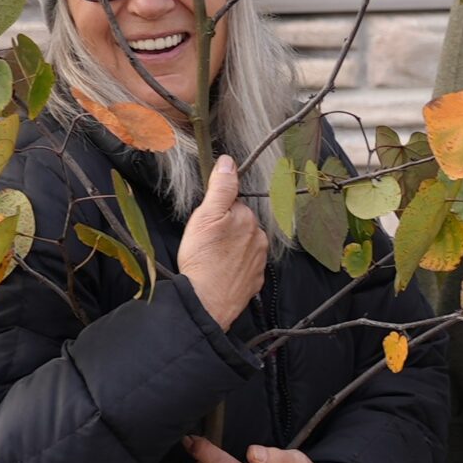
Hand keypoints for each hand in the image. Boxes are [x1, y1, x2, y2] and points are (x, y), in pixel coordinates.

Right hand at [178, 157, 265, 329]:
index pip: (233, 206)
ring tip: (212, 259)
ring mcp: (259, 261)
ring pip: (243, 246)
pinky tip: (220, 271)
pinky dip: (234, 267)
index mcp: (248, 219)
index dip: (217, 212)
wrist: (206, 300)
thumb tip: (229, 162)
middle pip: (240, 225)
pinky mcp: (255, 280)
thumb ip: (220, 188)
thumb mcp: (205, 216)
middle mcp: (259, 238)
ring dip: (231, 249)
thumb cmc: (202, 258)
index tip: (206, 225)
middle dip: (225, 230)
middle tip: (206, 243)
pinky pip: (245, 266)